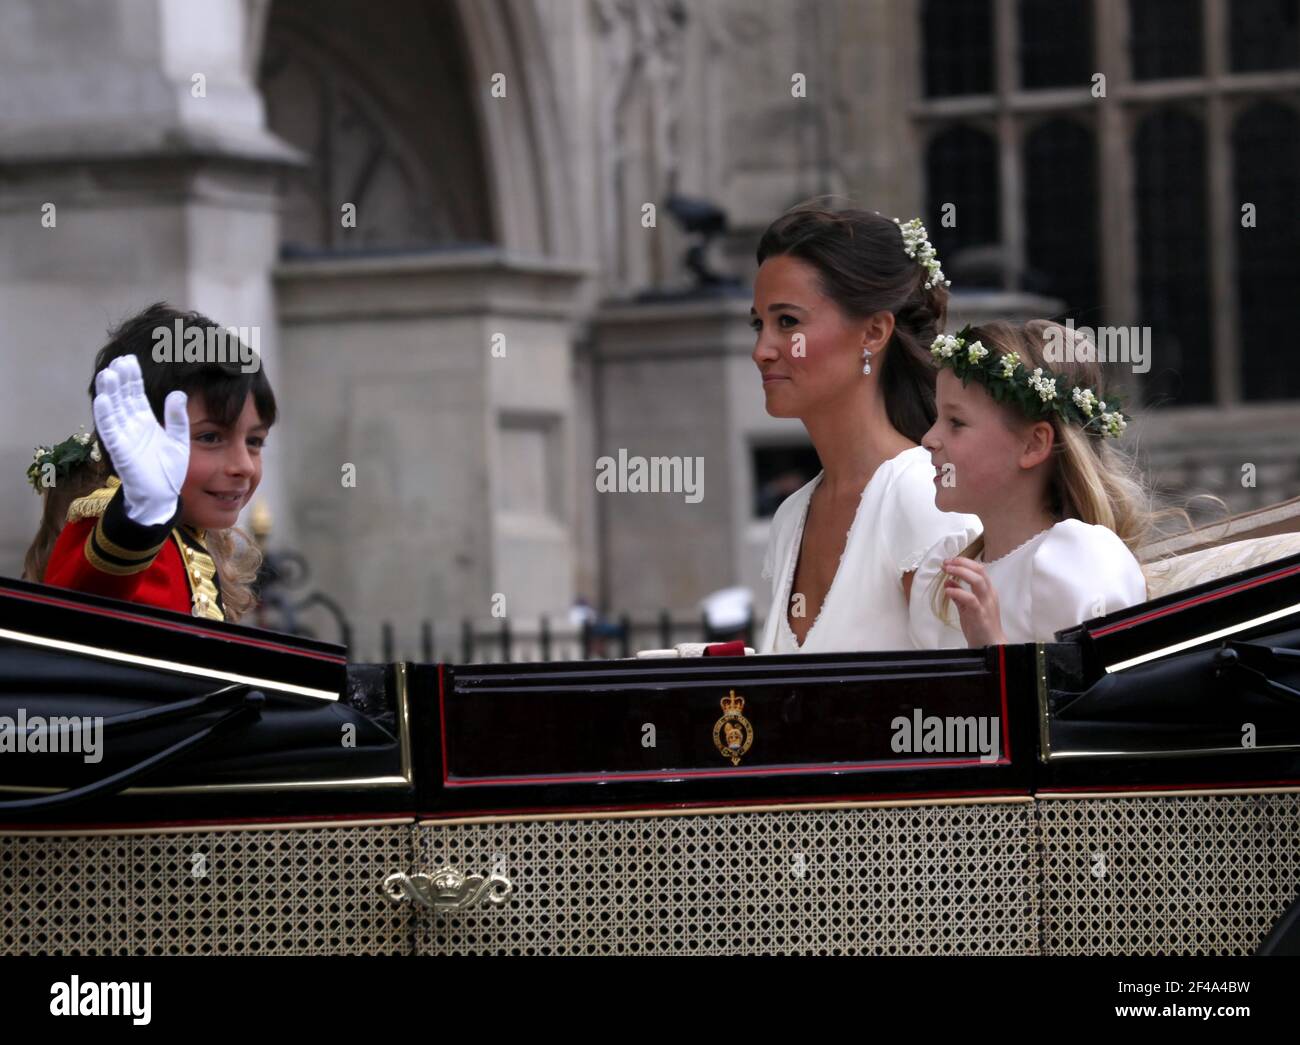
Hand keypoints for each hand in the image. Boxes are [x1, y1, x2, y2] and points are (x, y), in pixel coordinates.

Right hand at [92, 355, 188, 525]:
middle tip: (119, 360)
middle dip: (121, 380)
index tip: (129, 360)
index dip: (132, 378)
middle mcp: (131, 426)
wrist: (162, 496)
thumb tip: (179, 392)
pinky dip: (105, 415)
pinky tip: (102, 400)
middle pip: (123, 398)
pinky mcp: (120, 450)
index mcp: (146, 421)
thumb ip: (177, 418)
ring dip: (110, 393)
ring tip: (108, 373)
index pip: (136, 395)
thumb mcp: (179, 440)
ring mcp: (124, 437)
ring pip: (113, 410)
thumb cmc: (169, 469)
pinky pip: (110, 431)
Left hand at [942, 556, 1007, 646]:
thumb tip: (948, 582)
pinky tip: (948, 590)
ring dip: (960, 572)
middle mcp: (989, 594)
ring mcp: (986, 603)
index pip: (978, 569)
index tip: (949, 561)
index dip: (963, 562)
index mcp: (987, 591)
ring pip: (978, 581)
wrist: (990, 646)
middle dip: (961, 563)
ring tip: (946, 571)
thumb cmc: (980, 627)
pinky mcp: (981, 614)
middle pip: (979, 570)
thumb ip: (959, 595)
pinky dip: (958, 591)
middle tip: (946, 563)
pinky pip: (971, 599)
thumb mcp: (967, 608)